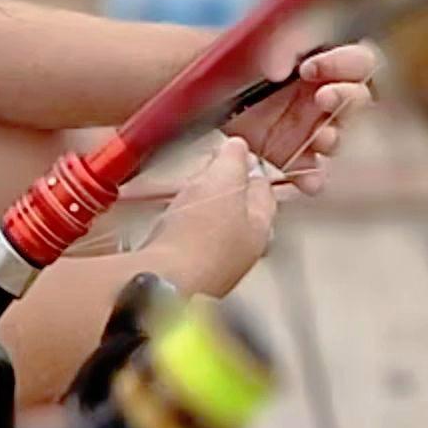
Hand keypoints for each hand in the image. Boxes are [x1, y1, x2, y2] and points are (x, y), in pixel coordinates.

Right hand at [144, 135, 281, 297]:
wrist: (163, 281)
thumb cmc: (200, 235)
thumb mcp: (220, 182)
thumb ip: (232, 162)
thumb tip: (238, 147)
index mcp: (261, 227)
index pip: (264, 190)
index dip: (251, 166)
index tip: (237, 152)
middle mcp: (244, 251)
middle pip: (241, 212)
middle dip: (228, 190)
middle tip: (211, 171)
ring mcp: (217, 266)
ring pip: (217, 229)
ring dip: (206, 211)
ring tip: (188, 193)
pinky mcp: (189, 275)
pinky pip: (192, 244)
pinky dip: (186, 230)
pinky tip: (172, 224)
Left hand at [229, 38, 376, 194]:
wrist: (196, 90)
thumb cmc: (231, 60)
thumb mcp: (254, 44)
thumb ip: (274, 49)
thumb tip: (281, 70)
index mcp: (322, 63)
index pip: (359, 61)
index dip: (345, 64)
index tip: (309, 68)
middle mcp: (321, 96)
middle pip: (357, 100)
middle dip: (346, 99)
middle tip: (322, 98)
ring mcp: (307, 127)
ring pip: (337, 137)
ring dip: (334, 138)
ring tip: (321, 139)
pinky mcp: (289, 154)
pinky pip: (311, 172)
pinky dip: (312, 178)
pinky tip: (306, 180)